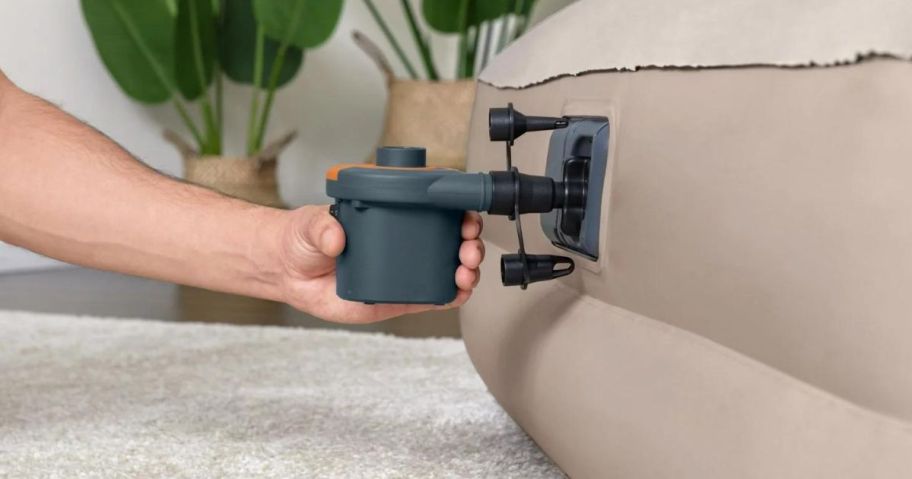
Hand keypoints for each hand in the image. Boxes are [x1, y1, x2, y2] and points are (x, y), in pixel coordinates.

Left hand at [274, 205, 483, 322]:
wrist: (289, 272)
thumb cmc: (304, 238)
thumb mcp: (312, 224)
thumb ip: (322, 227)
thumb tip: (336, 238)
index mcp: (392, 214)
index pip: (435, 208)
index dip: (459, 210)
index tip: (465, 215)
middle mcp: (404, 241)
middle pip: (451, 239)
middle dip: (470, 242)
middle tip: (468, 247)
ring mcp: (404, 270)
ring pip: (448, 268)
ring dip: (467, 270)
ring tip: (465, 272)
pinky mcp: (398, 298)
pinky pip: (431, 297)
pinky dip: (451, 295)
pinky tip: (459, 293)